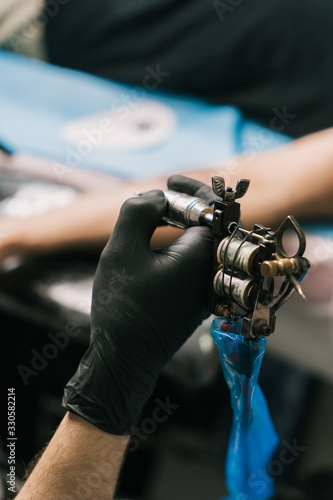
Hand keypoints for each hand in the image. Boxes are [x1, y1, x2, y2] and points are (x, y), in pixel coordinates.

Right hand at [62, 176, 214, 433]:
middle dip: (192, 203)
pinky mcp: (200, 299)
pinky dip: (186, 243)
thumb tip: (157, 197)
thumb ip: (139, 212)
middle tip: (167, 192)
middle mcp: (215, 272)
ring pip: (208, 243)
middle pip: (215, 224)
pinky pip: (201, 261)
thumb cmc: (123, 305)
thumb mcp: (122, 250)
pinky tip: (165, 239)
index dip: (192, 190)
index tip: (170, 182)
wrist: (127, 358)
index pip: (210, 209)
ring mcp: (210, 288)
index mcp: (203, 256)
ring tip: (163, 211)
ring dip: (189, 223)